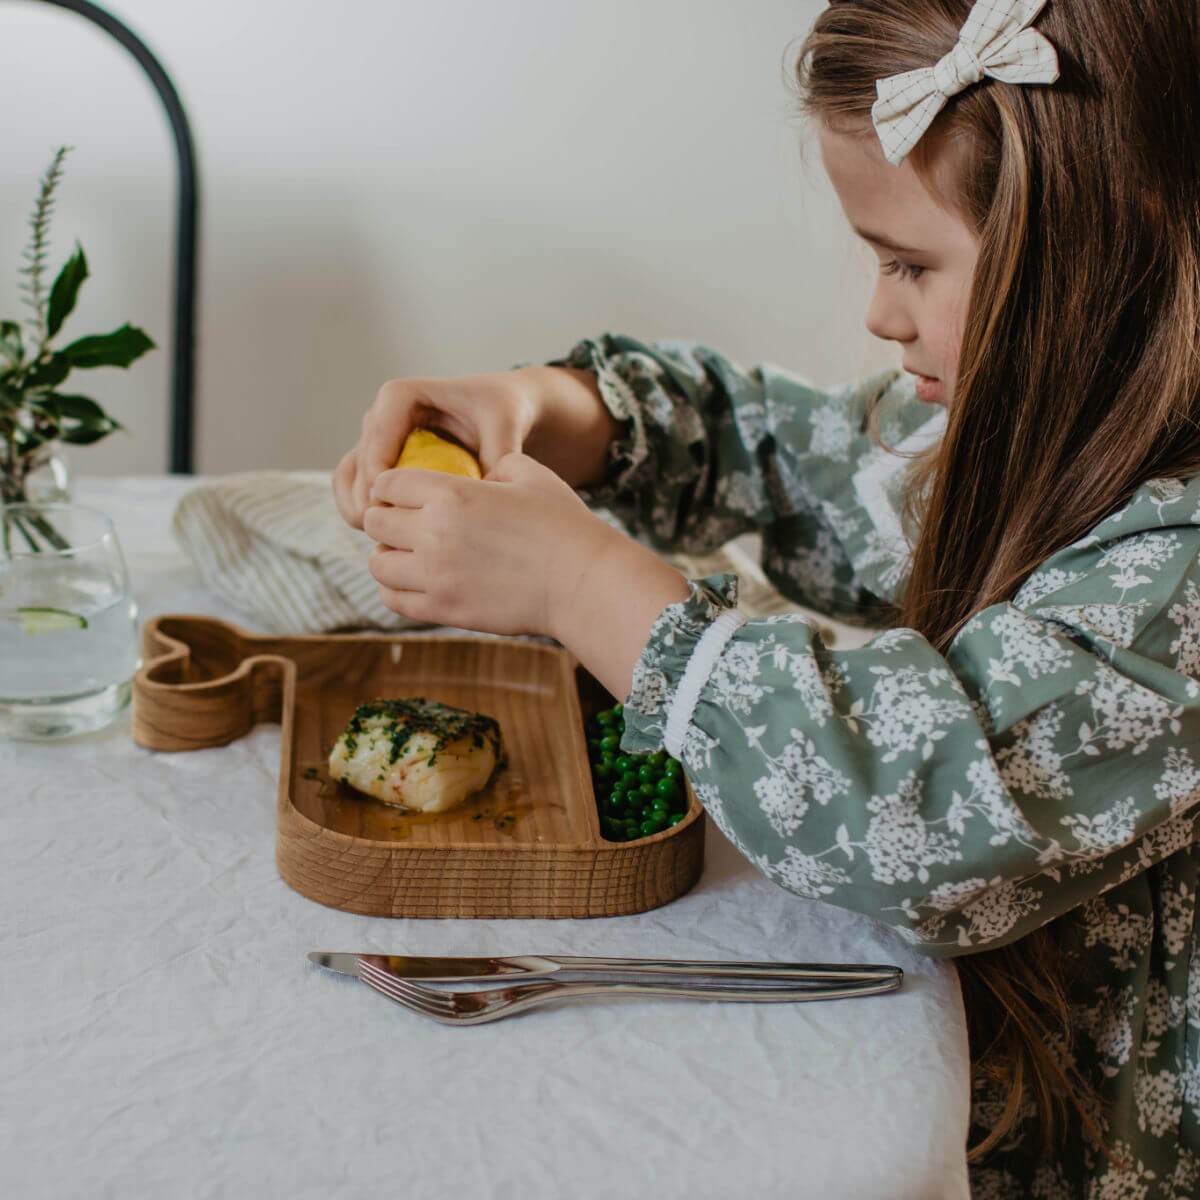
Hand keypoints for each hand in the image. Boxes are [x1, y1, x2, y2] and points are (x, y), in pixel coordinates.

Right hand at [334, 366, 619, 529]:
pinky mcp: (380, 463)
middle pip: (357, 462)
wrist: (500, 410)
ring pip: (348, 478)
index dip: (379, 476)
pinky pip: (357, 490)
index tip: (396, 510)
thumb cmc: (502, 414)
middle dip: (366, 501)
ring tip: (382, 544)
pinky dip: (365, 514)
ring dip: (357, 511)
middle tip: (386, 538)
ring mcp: (377, 441)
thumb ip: (497, 456)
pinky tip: (387, 543)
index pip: (377, 437)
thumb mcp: (504, 427)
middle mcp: (380, 416)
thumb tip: (487, 496)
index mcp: (401, 397)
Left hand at [364, 453, 614, 636]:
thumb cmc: (562, 525)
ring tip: (409, 556)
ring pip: (377, 562)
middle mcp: (434, 532)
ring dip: (388, 556)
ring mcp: (435, 575)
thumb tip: (477, 477)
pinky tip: (415, 583)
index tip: (402, 495)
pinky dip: (395, 589)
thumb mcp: (530, 474)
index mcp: (451, 492)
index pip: (387, 483)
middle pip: (374, 521)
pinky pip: (393, 599)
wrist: (581, 581)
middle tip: (405, 526)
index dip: (390, 487)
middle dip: (386, 519)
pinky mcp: (443, 609)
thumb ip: (493, 465)